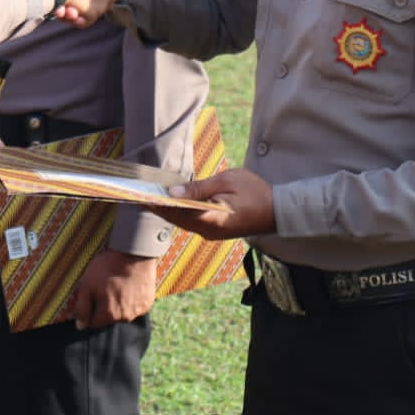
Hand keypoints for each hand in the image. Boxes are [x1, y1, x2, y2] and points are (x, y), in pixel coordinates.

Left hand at [69, 250, 156, 329]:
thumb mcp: (86, 285)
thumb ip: (82, 308)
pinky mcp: (147, 303)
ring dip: (119, 303)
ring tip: (118, 285)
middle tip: (105, 287)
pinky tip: (129, 285)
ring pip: (123, 312)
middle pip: (109, 317)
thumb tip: (80, 325)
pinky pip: (135, 306)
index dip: (90, 308)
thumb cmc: (107, 268)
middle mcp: (125, 318)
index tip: (92, 293)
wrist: (134, 253)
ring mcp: (138, 311)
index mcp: (108, 315)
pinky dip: (131, 299)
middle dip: (105, 306)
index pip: (93, 322)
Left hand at [153, 168, 275, 239]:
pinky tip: (168, 203)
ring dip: (164, 210)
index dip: (157, 203)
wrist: (278, 211)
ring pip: (180, 222)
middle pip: (175, 218)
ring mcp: (211, 233)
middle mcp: (207, 231)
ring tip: (147, 196)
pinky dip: (177, 212)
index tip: (141, 194)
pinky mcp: (214, 231)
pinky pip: (189, 222)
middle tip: (136, 194)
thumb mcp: (228, 181)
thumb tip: (173, 190)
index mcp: (211, 218)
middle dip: (156, 206)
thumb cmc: (256, 192)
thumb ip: (199, 187)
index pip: (176, 210)